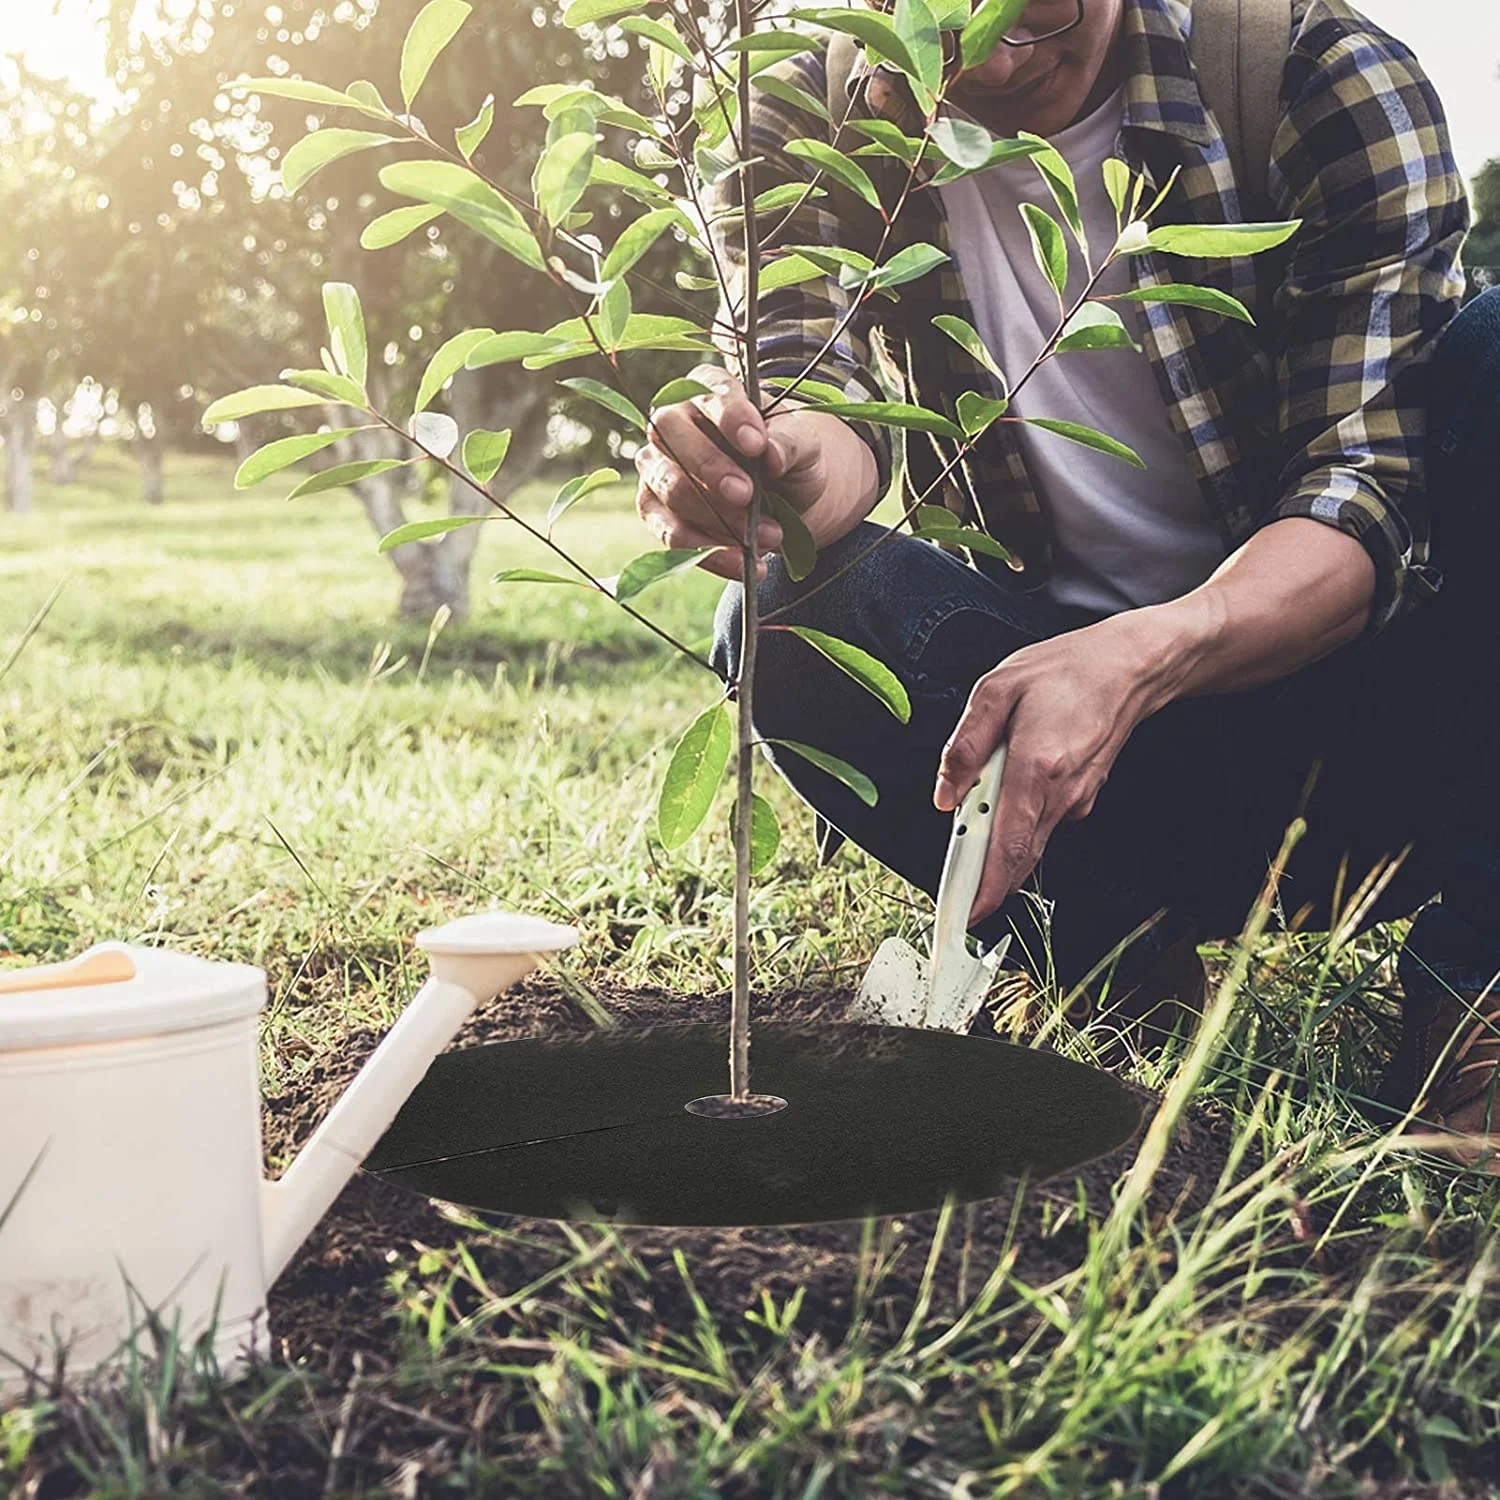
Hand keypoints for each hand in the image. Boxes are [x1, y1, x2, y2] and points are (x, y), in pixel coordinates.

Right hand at [634, 365, 829, 580]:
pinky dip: (709, 552)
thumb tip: (770, 453)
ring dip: (716, 517)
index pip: (708, 392)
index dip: (728, 417)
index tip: (757, 445)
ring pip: (669, 487)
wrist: (786, 499)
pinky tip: (744, 562)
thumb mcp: (805, 447)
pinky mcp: (655, 510)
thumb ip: (790, 442)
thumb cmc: (788, 459)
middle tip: (746, 494)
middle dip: (709, 467)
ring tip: (769, 536)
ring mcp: (658, 466)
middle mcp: (674, 422)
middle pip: (670, 434)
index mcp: (710, 391)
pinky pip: (671, 533)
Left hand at [934, 612, 1174, 924]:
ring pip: (1029, 842)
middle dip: (985, 881)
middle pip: (1018, 857)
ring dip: (998, 844)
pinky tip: (1008, 792)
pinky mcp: (1083, 798)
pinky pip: (1042, 822)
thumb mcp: (997, 689)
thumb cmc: (1066, 671)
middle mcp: (1061, 793)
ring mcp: (1077, 799)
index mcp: (1035, 767)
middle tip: (957, 894)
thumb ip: (966, 744)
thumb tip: (944, 793)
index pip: (1009, 846)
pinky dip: (1018, 822)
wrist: (1130, 667)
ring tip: (972, 823)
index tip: (967, 913)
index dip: (987, 887)